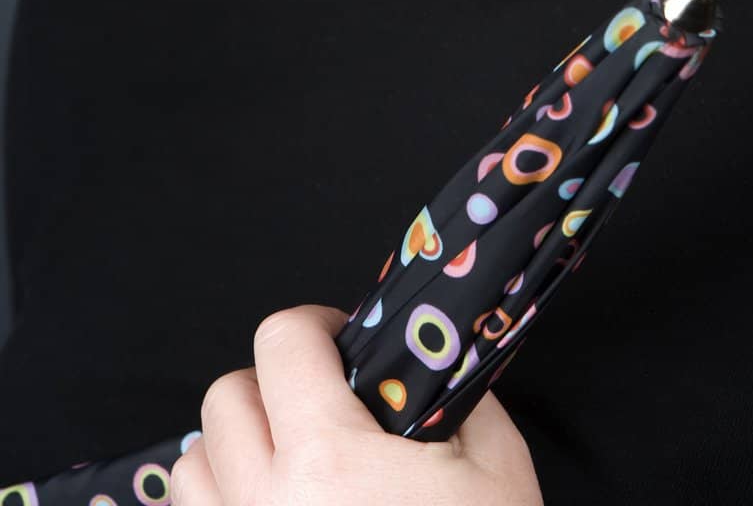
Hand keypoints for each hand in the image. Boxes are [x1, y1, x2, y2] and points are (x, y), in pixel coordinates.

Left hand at [169, 303, 543, 505]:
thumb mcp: (497, 468)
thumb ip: (454, 395)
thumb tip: (423, 359)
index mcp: (331, 457)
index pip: (282, 341)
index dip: (314, 327)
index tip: (339, 343)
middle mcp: (266, 504)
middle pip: (225, 399)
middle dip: (272, 387)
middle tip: (317, 405)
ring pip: (191, 467)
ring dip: (233, 452)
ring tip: (283, 467)